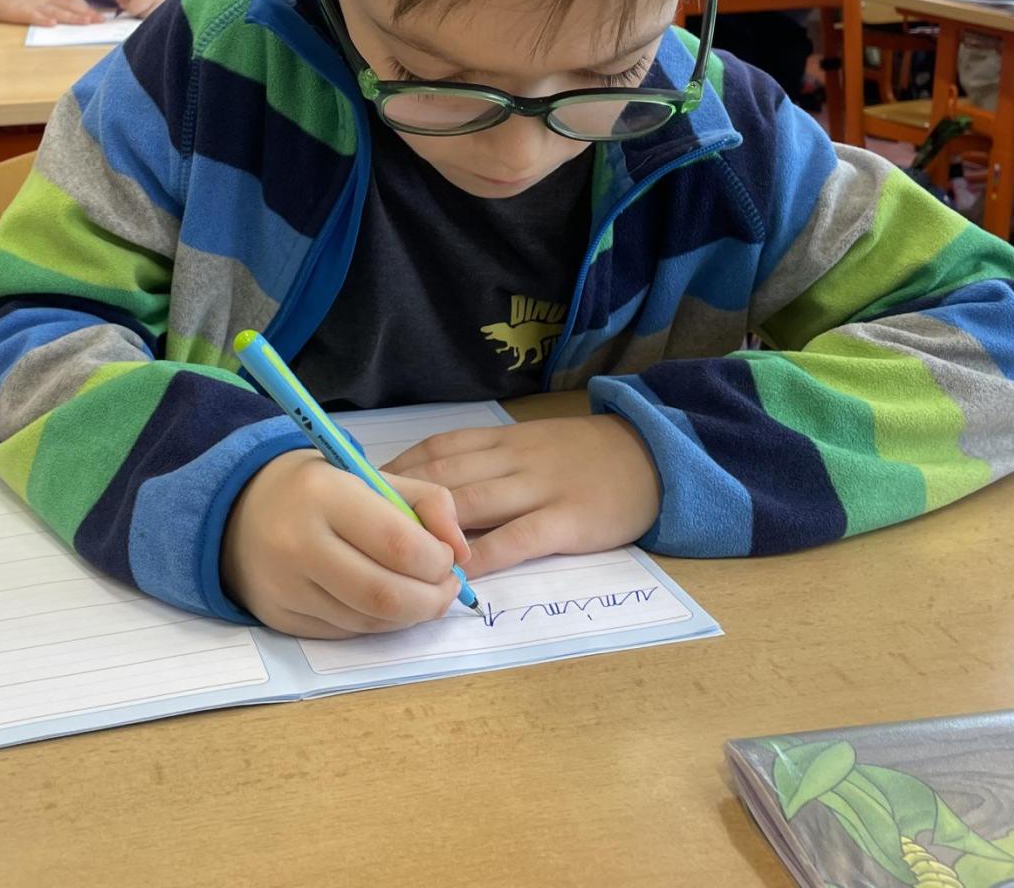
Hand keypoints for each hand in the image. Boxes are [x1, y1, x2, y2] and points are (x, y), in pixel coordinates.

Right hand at [0, 0, 101, 27]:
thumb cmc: (8, 0)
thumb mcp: (32, 2)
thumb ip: (46, 7)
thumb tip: (60, 18)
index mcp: (46, 0)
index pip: (70, 2)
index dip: (85, 8)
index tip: (101, 15)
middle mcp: (43, 1)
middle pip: (68, 7)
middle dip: (86, 14)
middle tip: (102, 21)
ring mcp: (31, 5)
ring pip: (55, 11)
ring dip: (71, 16)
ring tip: (86, 21)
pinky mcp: (18, 11)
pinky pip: (32, 15)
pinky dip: (42, 19)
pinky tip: (52, 24)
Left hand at [116, 0, 198, 17]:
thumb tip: (119, 0)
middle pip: (133, 5)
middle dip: (136, 7)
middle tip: (150, 3)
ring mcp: (167, 6)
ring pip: (143, 18)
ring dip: (147, 15)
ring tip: (162, 8)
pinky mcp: (172, 20)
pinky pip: (153, 24)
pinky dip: (155, 22)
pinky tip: (166, 16)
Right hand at [219, 449, 470, 637]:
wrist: (238, 508)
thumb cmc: (317, 487)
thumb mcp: (370, 475)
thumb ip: (428, 502)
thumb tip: (462, 553)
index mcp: (323, 495)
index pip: (398, 545)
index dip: (437, 561)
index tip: (447, 557)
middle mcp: (297, 544)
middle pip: (385, 595)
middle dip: (432, 599)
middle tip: (446, 587)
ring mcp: (284, 587)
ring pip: (367, 621)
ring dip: (408, 615)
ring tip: (420, 593)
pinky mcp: (278, 618)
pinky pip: (344, 633)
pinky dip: (376, 623)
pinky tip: (384, 603)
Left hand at [384, 415, 660, 579]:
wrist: (654, 455)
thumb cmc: (587, 456)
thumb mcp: (534, 443)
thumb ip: (489, 459)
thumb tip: (431, 483)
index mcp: (504, 438)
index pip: (439, 447)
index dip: (397, 467)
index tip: (360, 487)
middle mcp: (514, 458)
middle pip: (445, 475)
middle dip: (399, 500)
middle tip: (358, 524)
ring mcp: (540, 488)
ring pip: (472, 504)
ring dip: (430, 529)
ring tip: (392, 553)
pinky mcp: (567, 520)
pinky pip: (517, 538)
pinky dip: (484, 556)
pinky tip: (458, 575)